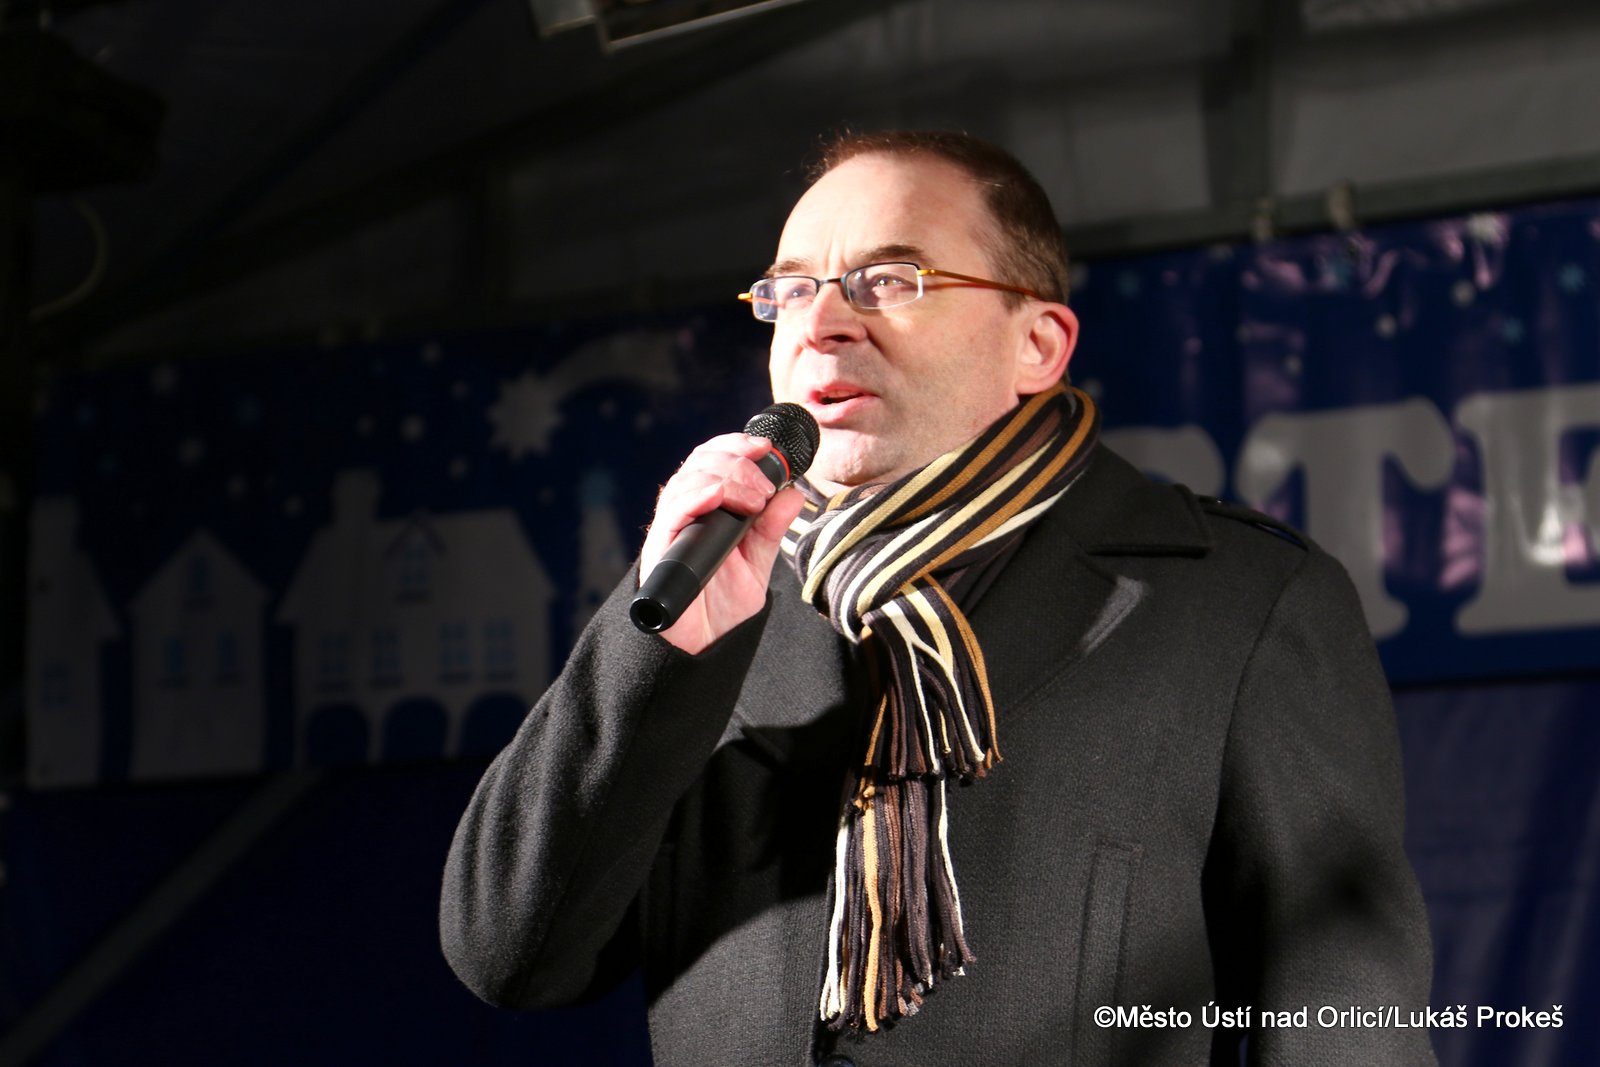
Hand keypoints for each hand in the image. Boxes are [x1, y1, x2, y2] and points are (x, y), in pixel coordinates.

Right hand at [639, 432, 806, 654]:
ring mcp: (671, 529)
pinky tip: (716, 497)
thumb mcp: (756, 561)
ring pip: (687, 480)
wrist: (703, 647)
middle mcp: (685, 512)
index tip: (765, 448)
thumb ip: (771, 529)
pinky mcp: (661, 550)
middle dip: (737, 461)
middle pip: (700, 462)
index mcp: (705, 508)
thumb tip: (794, 494)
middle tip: (765, 488)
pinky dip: (695, 498)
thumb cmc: (720, 605)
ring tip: (754, 500)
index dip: (735, 444)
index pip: (712, 458)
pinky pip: (671, 513)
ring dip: (725, 479)